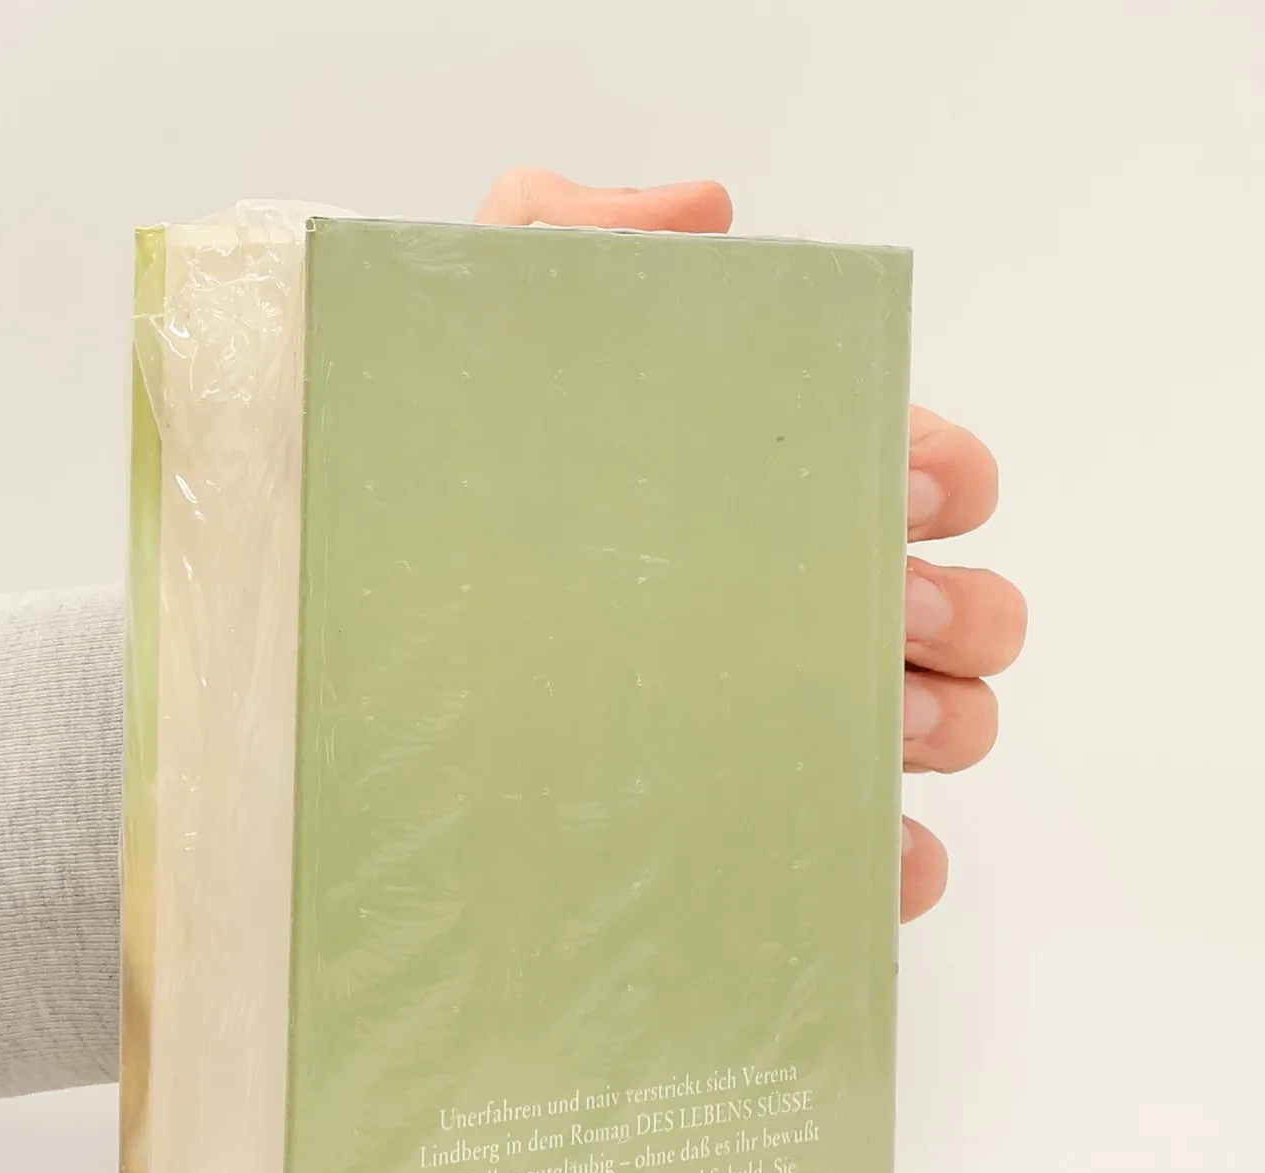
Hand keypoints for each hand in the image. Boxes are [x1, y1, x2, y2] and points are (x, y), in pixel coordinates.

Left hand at [477, 169, 1024, 921]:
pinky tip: (886, 857)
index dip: (942, 475)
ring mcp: (759, 728)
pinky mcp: (732, 836)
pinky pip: (851, 863)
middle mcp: (773, 609)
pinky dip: (894, 865)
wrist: (307, 641)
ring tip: (881, 724)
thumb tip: (708, 214)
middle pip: (949, 610)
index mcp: (753, 493)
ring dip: (944, 725)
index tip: (911, 486)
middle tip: (888, 610)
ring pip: (930, 730)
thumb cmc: (402, 488)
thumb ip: (576, 238)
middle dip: (957, 609)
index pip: (911, 472)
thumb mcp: (473, 333)